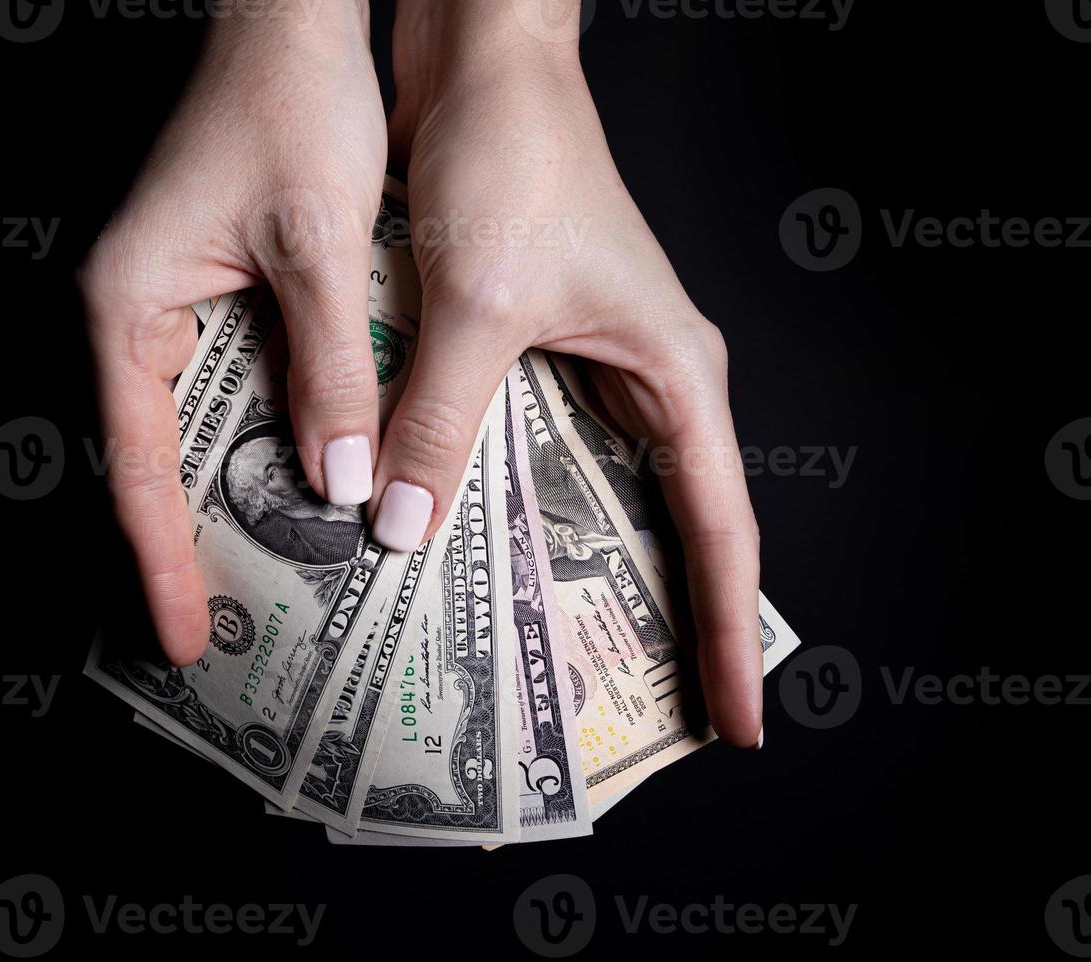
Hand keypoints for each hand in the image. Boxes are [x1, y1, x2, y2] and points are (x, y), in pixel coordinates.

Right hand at [80, 1, 385, 665]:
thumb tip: (345, 480)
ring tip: (263, 580)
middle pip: (153, 456)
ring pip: (192, 427)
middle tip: (230, 630)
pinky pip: (226, 385)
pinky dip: (259, 436)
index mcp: (128, 302)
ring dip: (226, 496)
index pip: (140, 462)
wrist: (291, 21)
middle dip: (190, 542)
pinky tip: (298, 482)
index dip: (163, 556)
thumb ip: (332, 369)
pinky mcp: (206, 289)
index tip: (185, 632)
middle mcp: (130, 309)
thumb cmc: (290, 103)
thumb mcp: (324, 248)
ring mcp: (164, 300)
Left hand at [380, 0, 761, 745]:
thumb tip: (401, 524)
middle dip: (652, 615)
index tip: (736, 718)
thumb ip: (439, 420)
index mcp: (676, 373)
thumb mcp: (474, 308)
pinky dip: (488, 495)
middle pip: (663, 525)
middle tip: (629, 711)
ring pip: (582, 492)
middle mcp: (643, 377)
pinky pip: (515, 446)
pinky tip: (450, 546)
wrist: (481, 64)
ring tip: (533, 651)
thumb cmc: (516, 156)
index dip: (728, 631)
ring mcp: (585, 365)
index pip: (719, 531)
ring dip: (559, 560)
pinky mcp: (524, 347)